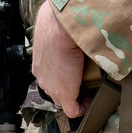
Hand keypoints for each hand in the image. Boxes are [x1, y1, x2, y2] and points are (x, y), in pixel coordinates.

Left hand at [32, 3, 85, 118]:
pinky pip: (74, 110)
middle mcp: (42, 77)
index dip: (63, 77)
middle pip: (55, 90)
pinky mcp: (65, 94)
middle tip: (84, 81)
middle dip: (69, 88)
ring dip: (77, 95)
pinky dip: (83, 107)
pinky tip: (92, 100)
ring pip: (63, 100)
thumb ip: (59, 35)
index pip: (50, 76)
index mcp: (39, 63)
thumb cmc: (57, 22)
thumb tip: (69, 31)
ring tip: (90, 88)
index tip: (76, 73)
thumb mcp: (53, 29)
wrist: (60, 27)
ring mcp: (52, 87)